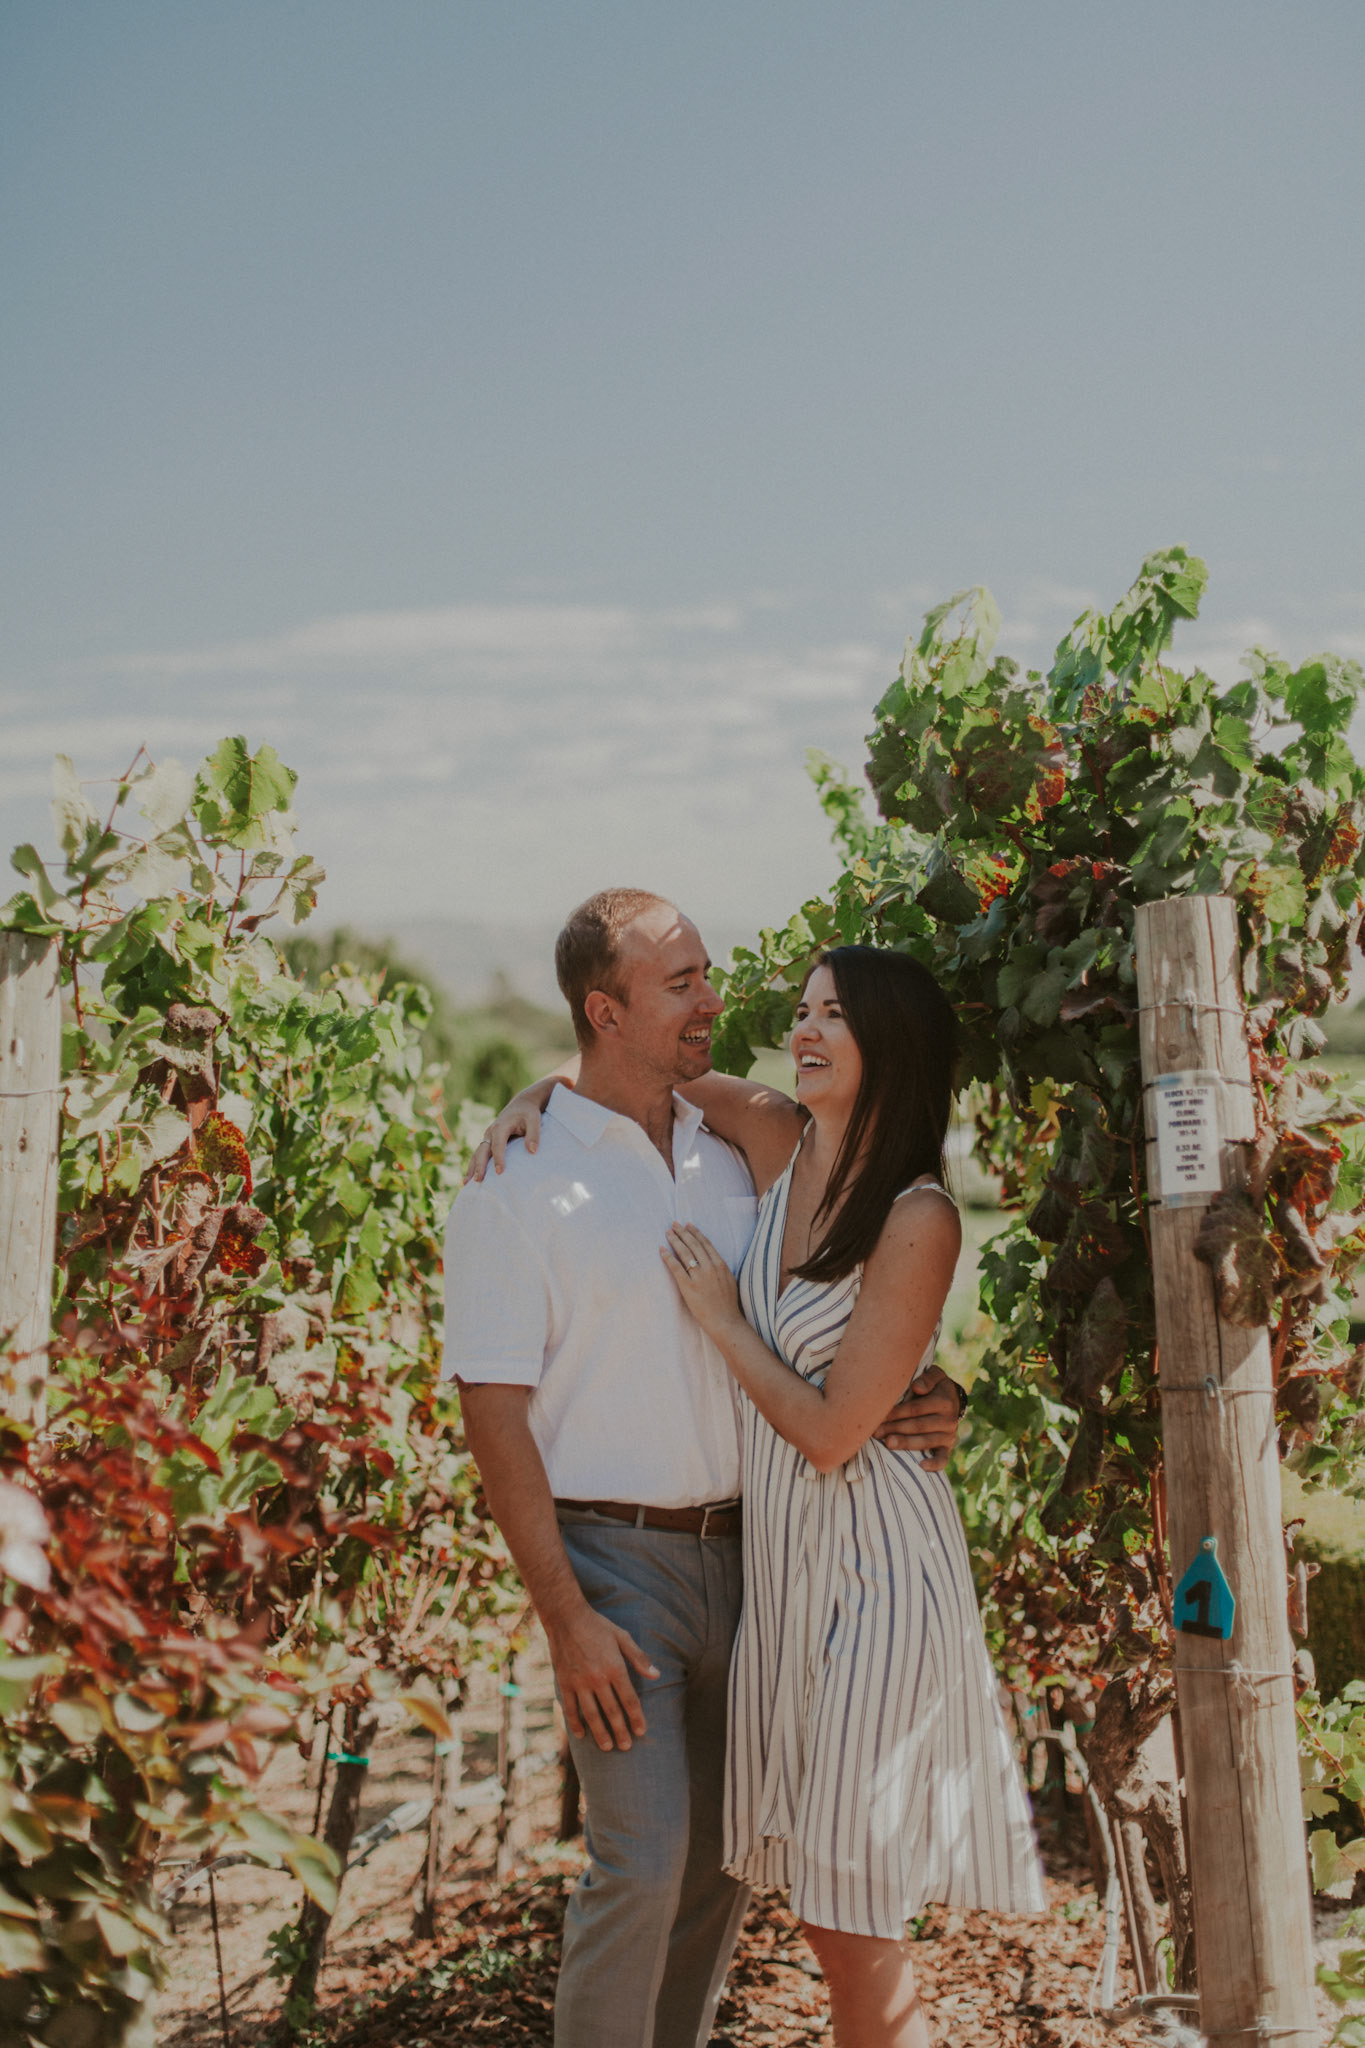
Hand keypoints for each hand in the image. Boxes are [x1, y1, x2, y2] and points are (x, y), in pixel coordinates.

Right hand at [463, 1100, 542, 1183]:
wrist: (521, 1105)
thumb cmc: (528, 1113)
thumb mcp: (534, 1120)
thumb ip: (533, 1134)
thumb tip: (532, 1151)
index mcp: (501, 1127)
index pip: (498, 1145)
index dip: (498, 1158)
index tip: (499, 1172)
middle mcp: (490, 1133)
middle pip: (482, 1151)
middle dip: (479, 1166)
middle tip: (478, 1180)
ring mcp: (487, 1138)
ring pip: (477, 1154)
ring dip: (471, 1168)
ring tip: (466, 1184)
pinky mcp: (488, 1143)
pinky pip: (478, 1156)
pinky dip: (473, 1167)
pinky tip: (469, 1180)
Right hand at [545, 1604, 659, 1751]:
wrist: (566, 1617)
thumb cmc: (598, 1626)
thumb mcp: (622, 1637)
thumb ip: (639, 1658)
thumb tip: (657, 1675)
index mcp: (615, 1668)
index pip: (629, 1699)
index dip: (636, 1717)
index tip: (642, 1731)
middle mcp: (598, 1678)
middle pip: (612, 1711)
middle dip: (620, 1731)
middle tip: (626, 1746)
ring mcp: (579, 1682)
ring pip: (592, 1714)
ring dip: (600, 1733)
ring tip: (607, 1747)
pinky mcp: (564, 1682)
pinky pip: (570, 1708)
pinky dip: (575, 1723)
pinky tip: (582, 1735)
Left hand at [660, 1222, 742, 1341]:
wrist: (725, 1321)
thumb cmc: (728, 1304)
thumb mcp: (729, 1280)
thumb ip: (720, 1269)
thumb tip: (712, 1260)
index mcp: (720, 1265)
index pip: (705, 1244)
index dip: (695, 1233)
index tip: (688, 1225)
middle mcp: (710, 1268)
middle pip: (693, 1245)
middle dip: (683, 1232)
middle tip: (674, 1224)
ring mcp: (699, 1277)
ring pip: (684, 1253)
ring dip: (674, 1240)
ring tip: (667, 1233)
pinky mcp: (688, 1287)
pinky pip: (676, 1268)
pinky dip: (668, 1257)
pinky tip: (662, 1250)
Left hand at [873, 1362, 962, 1471]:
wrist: (952, 1398)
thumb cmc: (935, 1385)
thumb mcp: (935, 1375)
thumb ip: (927, 1378)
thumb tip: (917, 1387)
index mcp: (944, 1402)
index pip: (916, 1409)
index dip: (897, 1412)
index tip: (879, 1415)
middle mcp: (949, 1420)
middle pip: (918, 1426)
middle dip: (896, 1428)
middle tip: (876, 1432)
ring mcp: (949, 1435)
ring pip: (926, 1442)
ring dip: (906, 1444)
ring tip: (888, 1444)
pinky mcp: (948, 1447)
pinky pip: (943, 1458)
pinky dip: (934, 1464)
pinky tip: (921, 1466)